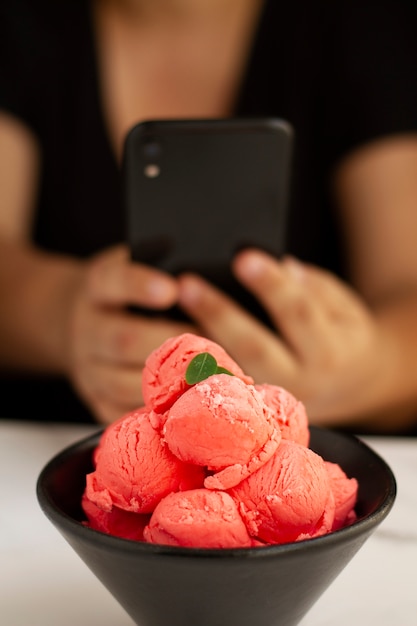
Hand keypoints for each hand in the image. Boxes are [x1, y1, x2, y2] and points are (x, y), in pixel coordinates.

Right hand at [65, 245, 193, 423]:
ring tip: (207, 377)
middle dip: (171, 344)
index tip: (172, 289)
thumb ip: (168, 266)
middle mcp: (88, 328)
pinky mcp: (96, 399)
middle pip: (122, 340)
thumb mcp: (144, 264)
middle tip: (212, 344)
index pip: (111, 280)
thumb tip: (205, 282)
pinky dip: (154, 412)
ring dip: (168, 383)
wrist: (92, 320)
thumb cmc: (135, 291)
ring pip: (122, 383)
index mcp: (98, 286)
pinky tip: (185, 405)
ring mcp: (88, 368)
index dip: (140, 286)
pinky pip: (122, 414)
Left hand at [178, 249, 393, 424]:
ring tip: (165, 315)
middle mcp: (299, 382)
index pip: (298, 312)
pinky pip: (214, 391)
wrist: (348, 385)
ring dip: (193, 344)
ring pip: (226, 374)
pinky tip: (164, 345)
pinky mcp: (250, 409)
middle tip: (187, 284)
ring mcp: (270, 400)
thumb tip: (285, 266)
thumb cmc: (340, 336)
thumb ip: (315, 288)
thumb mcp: (343, 308)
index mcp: (328, 352)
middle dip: (219, 314)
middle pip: (254, 348)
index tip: (243, 256)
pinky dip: (188, 370)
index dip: (271, 285)